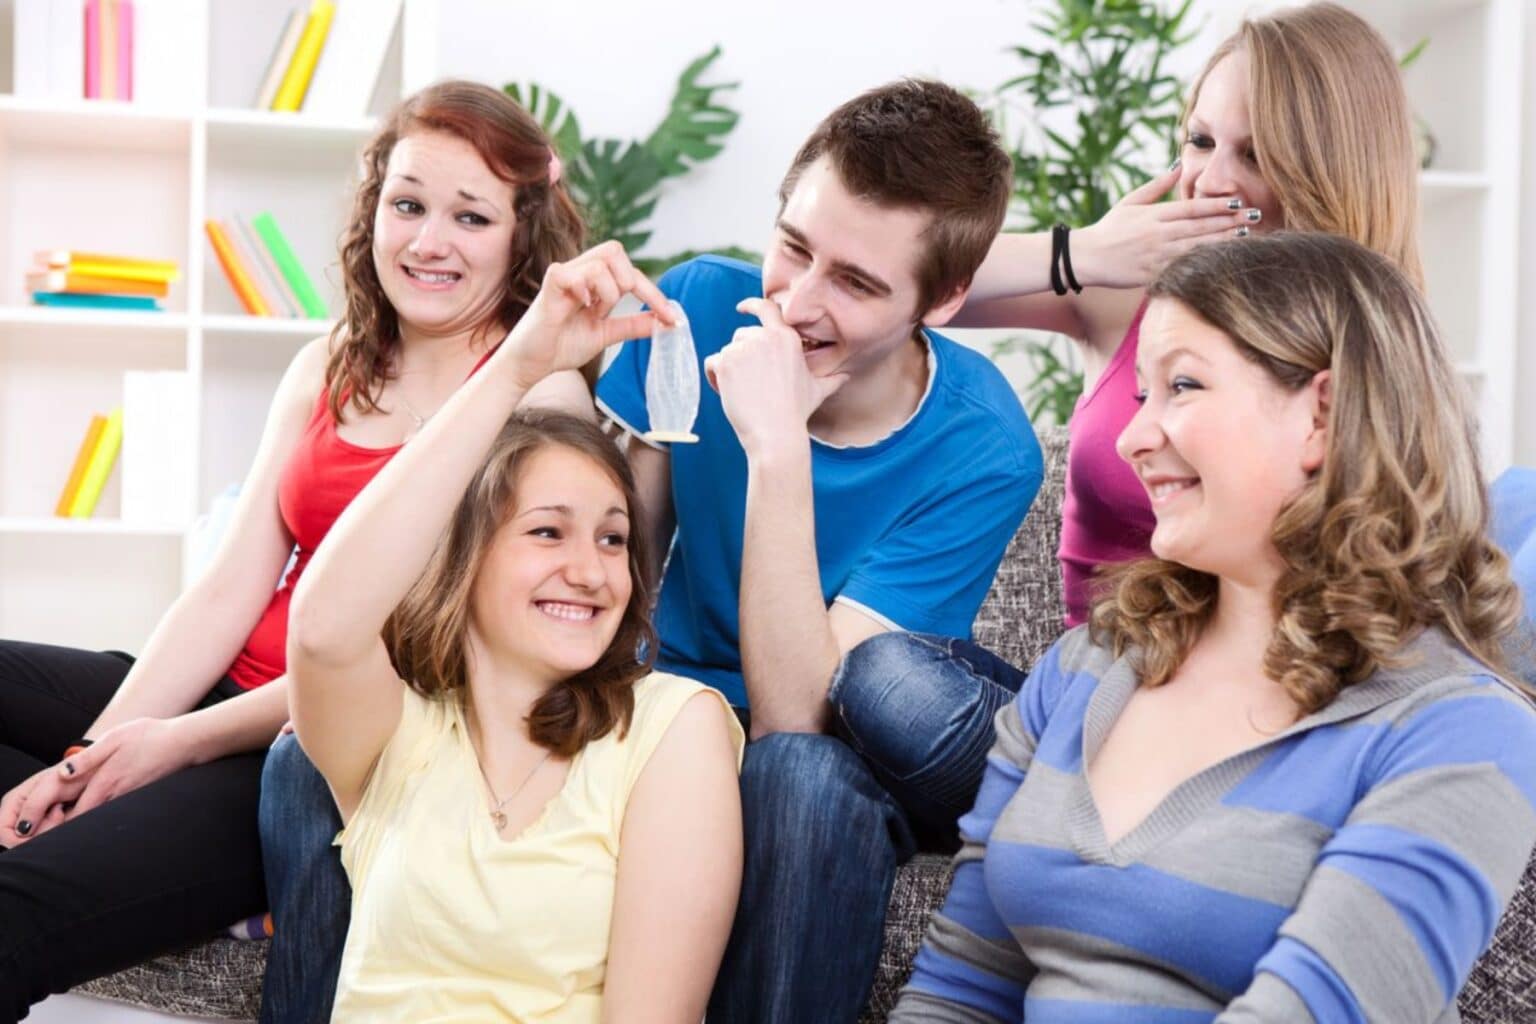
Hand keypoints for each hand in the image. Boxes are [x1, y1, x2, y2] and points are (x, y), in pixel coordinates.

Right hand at [0, 762, 85, 846]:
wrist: (90, 773)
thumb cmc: (71, 774)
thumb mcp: (52, 785)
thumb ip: (34, 805)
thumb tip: (22, 830)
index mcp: (12, 803)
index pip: (2, 833)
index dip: (18, 841)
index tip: (41, 834)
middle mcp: (18, 813)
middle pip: (18, 841)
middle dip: (39, 833)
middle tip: (58, 813)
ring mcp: (32, 820)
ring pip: (33, 841)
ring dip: (49, 831)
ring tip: (61, 811)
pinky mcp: (45, 825)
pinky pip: (46, 837)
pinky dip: (56, 830)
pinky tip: (63, 815)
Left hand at [52, 717, 196, 822]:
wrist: (185, 743)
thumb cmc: (150, 736)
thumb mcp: (115, 738)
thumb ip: (88, 757)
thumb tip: (63, 772)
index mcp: (105, 782)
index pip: (74, 815)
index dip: (56, 824)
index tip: (43, 823)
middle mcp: (115, 796)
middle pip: (85, 823)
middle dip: (67, 828)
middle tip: (51, 825)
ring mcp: (127, 799)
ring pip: (99, 819)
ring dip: (82, 821)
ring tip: (68, 820)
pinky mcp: (137, 797)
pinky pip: (113, 811)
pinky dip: (99, 814)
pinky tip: (95, 806)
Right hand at [505, 241, 676, 390]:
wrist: (531, 364)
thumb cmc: (561, 345)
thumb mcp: (605, 334)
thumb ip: (632, 325)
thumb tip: (664, 322)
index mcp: (594, 281)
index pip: (631, 272)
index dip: (653, 293)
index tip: (671, 317)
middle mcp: (580, 272)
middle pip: (615, 250)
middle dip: (630, 281)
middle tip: (620, 309)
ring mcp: (565, 277)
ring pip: (601, 262)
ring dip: (608, 291)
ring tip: (594, 312)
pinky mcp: (550, 286)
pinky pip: (573, 273)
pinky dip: (585, 288)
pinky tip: (583, 306)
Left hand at [703, 298, 848, 456]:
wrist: (775, 433)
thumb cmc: (796, 413)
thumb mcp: (817, 391)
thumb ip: (831, 380)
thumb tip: (846, 377)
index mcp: (786, 338)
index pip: (767, 309)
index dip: (751, 305)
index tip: (741, 308)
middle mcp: (764, 337)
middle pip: (741, 335)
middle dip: (741, 355)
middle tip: (749, 383)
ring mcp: (743, 348)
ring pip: (727, 351)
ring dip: (728, 369)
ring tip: (742, 393)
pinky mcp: (726, 361)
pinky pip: (712, 363)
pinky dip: (715, 377)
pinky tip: (726, 393)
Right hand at [1071, 164, 1260, 289]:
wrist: (1086, 258)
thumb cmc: (1108, 229)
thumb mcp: (1130, 202)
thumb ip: (1156, 186)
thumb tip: (1178, 167)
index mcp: (1154, 215)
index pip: (1192, 208)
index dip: (1217, 205)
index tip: (1239, 202)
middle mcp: (1158, 234)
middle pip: (1200, 227)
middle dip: (1229, 221)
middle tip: (1254, 217)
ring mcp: (1156, 256)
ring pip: (1196, 247)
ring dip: (1223, 242)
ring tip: (1246, 236)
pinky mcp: (1152, 274)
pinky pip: (1182, 268)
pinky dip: (1203, 264)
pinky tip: (1221, 261)